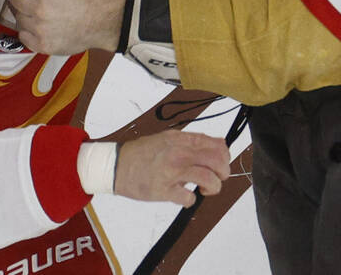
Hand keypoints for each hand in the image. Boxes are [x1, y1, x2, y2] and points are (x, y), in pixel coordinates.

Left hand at [6, 0, 124, 53]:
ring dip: (26, 16)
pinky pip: (23, 36)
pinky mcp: (42, 44)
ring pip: (18, 19)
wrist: (100, 21)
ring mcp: (40, 28)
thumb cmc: (85, 0)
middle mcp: (40, 8)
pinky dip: (29, 32)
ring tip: (41, 14)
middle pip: (15, 1)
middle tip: (34, 0)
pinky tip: (40, 27)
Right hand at [115, 130, 230, 207]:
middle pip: (217, 161)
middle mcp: (179, 153)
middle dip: (223, 173)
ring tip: (204, 189)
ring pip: (209, 179)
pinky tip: (183, 197)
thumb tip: (215, 146)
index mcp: (181, 139)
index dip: (224, 157)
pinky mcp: (164, 190)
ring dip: (212, 187)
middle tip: (216, 179)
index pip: (216, 145)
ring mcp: (172, 171)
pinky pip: (188, 198)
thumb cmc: (141, 153)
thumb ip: (189, 142)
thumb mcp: (167, 139)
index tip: (219, 164)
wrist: (116, 165)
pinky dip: (190, 201)